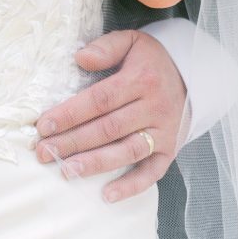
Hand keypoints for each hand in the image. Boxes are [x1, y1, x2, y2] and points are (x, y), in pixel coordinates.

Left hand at [34, 29, 187, 202]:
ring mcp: (163, 132)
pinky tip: (107, 195)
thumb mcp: (132, 42)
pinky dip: (131, 186)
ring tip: (66, 171)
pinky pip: (152, 172)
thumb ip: (106, 48)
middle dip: (73, 142)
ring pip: (126, 152)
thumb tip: (80, 58)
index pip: (99, 100)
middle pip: (108, 129)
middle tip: (44, 152)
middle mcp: (154, 108)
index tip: (43, 126)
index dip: (70, 114)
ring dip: (95, 164)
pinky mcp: (170, 150)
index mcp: (141, 80)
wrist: (194, 78)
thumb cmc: (151, 62)